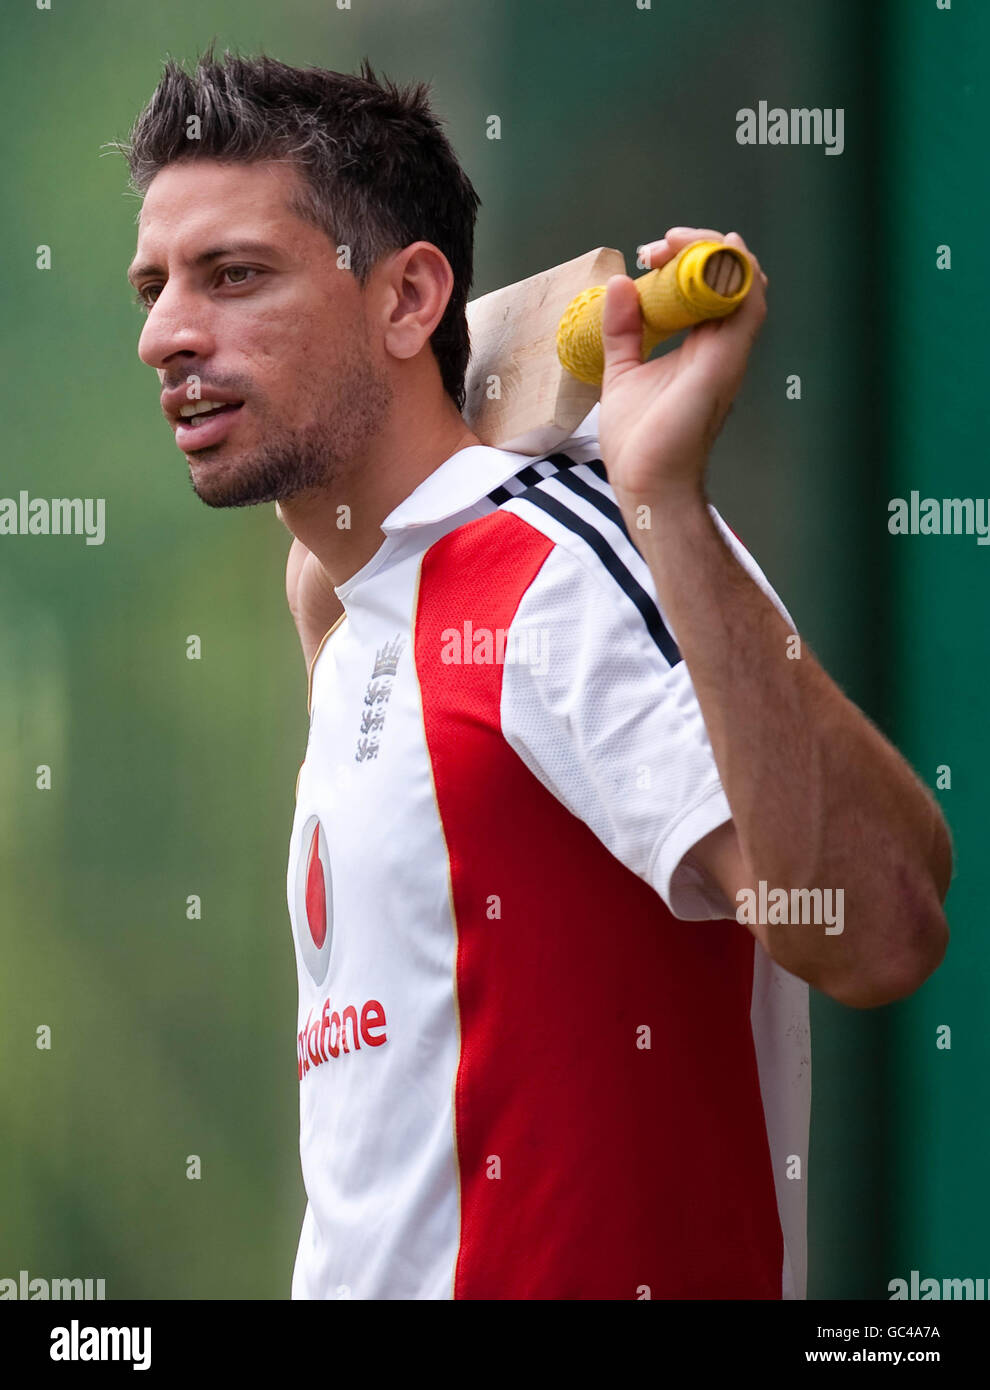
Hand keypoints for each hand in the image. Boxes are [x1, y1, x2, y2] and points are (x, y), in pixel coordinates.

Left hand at [598, 227, 767, 511]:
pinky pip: (748, 303)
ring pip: (743, 282)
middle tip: (654, 248)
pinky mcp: (727, 360)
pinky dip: (736, 272)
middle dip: (696, 247)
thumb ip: (622, 331)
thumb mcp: (621, 373)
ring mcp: (728, 352)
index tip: (646, 255)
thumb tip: (620, 284)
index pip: (706, 289)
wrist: (646, 483)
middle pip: (728, 278)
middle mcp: (720, 346)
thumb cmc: (638, 443)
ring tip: (672, 244)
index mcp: (699, 348)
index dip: (682, 260)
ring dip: (712, 251)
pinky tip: (715, 252)